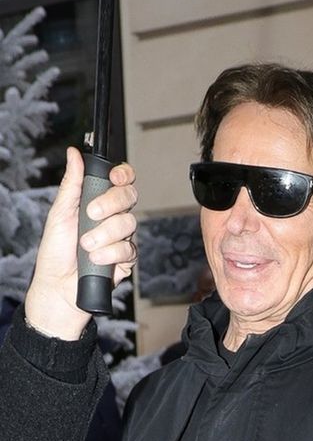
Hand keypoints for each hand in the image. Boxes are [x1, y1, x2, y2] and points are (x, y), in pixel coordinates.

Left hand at [24, 147, 138, 340]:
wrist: (59, 286)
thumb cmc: (56, 252)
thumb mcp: (59, 213)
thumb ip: (71, 185)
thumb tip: (74, 155)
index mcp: (97, 202)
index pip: (120, 181)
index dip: (122, 174)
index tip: (114, 176)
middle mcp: (113, 217)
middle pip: (128, 197)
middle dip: (111, 204)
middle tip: (91, 214)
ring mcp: (122, 237)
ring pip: (128, 223)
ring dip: (105, 234)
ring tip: (86, 246)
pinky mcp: (128, 258)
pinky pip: (128, 248)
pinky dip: (110, 253)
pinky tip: (96, 259)